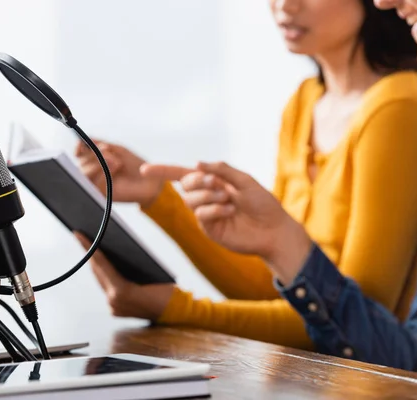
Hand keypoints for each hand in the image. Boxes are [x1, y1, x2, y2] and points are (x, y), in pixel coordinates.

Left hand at [74, 232, 173, 319]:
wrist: (176, 313)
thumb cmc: (167, 292)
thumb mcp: (151, 272)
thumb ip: (130, 264)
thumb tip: (115, 250)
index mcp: (120, 291)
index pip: (101, 263)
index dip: (88, 247)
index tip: (79, 235)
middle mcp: (113, 301)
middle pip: (97, 272)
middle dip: (90, 255)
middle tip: (82, 237)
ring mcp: (114, 307)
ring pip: (100, 281)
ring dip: (97, 266)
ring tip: (90, 248)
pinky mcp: (116, 310)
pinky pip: (107, 289)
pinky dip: (105, 277)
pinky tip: (102, 265)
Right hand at [75, 140, 163, 207]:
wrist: (149, 181)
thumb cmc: (135, 166)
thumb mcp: (118, 150)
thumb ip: (101, 145)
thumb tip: (86, 138)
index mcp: (95, 161)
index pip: (79, 156)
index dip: (79, 149)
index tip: (83, 143)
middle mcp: (94, 173)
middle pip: (80, 164)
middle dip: (93, 155)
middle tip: (108, 151)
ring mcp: (97, 185)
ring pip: (85, 175)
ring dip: (98, 164)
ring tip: (116, 161)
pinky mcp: (103, 195)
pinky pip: (95, 185)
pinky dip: (104, 174)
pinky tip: (116, 169)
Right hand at [141, 162, 311, 283]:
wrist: (274, 229)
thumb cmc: (263, 203)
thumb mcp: (245, 180)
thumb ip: (222, 170)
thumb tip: (197, 164)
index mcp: (212, 183)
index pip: (182, 175)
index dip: (162, 171)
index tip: (143, 170)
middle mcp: (205, 197)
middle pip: (185, 184)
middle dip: (198, 181)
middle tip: (217, 183)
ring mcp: (206, 214)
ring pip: (191, 200)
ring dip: (208, 195)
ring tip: (228, 199)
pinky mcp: (209, 230)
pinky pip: (201, 215)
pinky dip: (213, 209)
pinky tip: (228, 211)